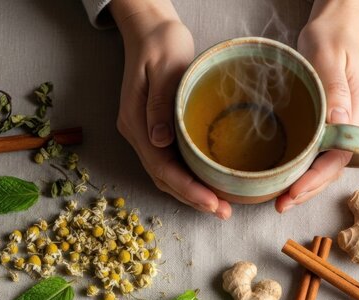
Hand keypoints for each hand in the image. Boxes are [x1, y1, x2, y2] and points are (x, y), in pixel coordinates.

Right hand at [111, 0, 231, 218]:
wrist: (150, 30)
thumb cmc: (161, 43)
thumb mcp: (164, 67)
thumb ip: (159, 104)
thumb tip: (160, 142)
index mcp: (136, 120)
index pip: (160, 166)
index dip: (186, 188)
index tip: (211, 202)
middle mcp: (137, 132)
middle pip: (163, 177)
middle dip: (192, 198)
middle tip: (222, 211)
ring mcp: (145, 133)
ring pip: (166, 174)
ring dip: (191, 193)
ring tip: (219, 206)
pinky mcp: (155, 130)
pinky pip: (170, 162)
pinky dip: (188, 178)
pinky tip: (207, 184)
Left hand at [275, 0, 358, 212]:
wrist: (336, 26)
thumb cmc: (332, 37)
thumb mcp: (328, 58)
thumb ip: (335, 90)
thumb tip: (339, 124)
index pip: (340, 156)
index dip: (316, 178)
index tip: (294, 191)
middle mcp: (355, 123)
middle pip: (334, 167)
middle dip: (308, 189)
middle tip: (282, 204)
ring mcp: (345, 125)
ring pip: (327, 163)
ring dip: (306, 183)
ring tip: (282, 200)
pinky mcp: (332, 122)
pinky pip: (320, 152)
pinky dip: (305, 168)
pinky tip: (287, 177)